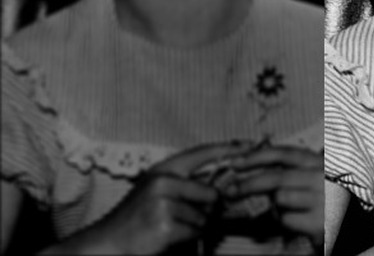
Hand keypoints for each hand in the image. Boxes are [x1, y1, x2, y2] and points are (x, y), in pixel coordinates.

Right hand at [89, 141, 252, 254]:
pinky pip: (195, 232)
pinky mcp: (165, 225)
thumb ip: (186, 184)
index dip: (229, 149)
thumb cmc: (136, 218)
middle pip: (211, 194)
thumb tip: (222, 186)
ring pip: (204, 216)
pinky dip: (187, 238)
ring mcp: (163, 203)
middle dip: (209, 210)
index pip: (203, 154)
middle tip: (186, 217)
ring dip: (195, 226)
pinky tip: (168, 236)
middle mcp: (163, 181)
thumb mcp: (158, 191)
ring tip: (170, 226)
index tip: (251, 146)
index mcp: (163, 169)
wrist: (107, 243)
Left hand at [227, 145, 323, 247]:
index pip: (283, 153)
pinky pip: (286, 219)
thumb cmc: (330, 195)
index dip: (256, 156)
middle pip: (276, 177)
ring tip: (293, 209)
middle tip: (228, 191)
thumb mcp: (315, 174)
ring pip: (279, 199)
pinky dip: (287, 221)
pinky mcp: (320, 222)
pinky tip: (301, 222)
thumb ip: (291, 168)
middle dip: (247, 184)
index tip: (234, 162)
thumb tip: (252, 165)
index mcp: (320, 161)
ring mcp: (323, 199)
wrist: (358, 218)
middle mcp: (323, 177)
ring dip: (276, 206)